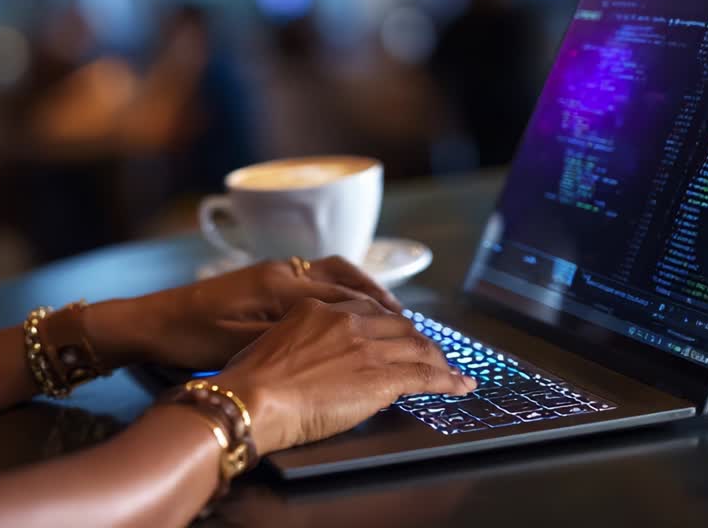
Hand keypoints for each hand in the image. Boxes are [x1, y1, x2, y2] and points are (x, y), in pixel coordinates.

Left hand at [128, 256, 404, 370]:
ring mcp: (272, 272)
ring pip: (331, 273)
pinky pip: (314, 278)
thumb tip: (339, 339)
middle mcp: (281, 271)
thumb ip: (291, 338)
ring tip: (386, 312)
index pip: (343, 295)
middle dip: (378, 296)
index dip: (377, 312)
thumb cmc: (192, 338)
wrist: (153, 322)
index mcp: (279, 286)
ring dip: (361, 290)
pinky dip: (339, 291)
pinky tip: (348, 310)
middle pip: (344, 276)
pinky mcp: (263, 280)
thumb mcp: (244, 344)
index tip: (406, 329)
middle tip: (407, 320)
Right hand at [215, 299, 475, 454]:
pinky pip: (426, 376)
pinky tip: (461, 386)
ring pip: (417, 346)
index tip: (391, 330)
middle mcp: (346, 322)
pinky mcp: (382, 377)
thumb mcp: (270, 346)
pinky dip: (449, 380)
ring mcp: (367, 348)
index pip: (363, 309)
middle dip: (415, 337)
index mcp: (316, 309)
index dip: (383, 321)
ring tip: (449, 370)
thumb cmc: (246, 381)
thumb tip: (306, 361)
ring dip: (438, 359)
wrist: (253, 398)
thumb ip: (297, 345)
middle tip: (425, 351)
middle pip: (396, 324)